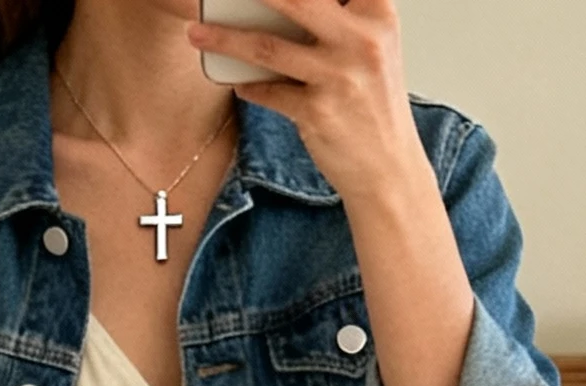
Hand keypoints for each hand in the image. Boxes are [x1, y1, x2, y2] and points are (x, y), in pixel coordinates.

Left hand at [188, 0, 426, 208]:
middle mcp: (362, 39)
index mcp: (378, 12)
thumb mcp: (370, 48)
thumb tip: (279, 5)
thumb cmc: (373, 106)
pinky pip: (268, 92)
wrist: (388, 169)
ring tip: (197, 34)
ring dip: (225, 40)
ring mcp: (339, 76)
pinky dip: (247, 85)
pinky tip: (235, 81)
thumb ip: (337, 19)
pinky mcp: (318, 112)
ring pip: (267, 47)